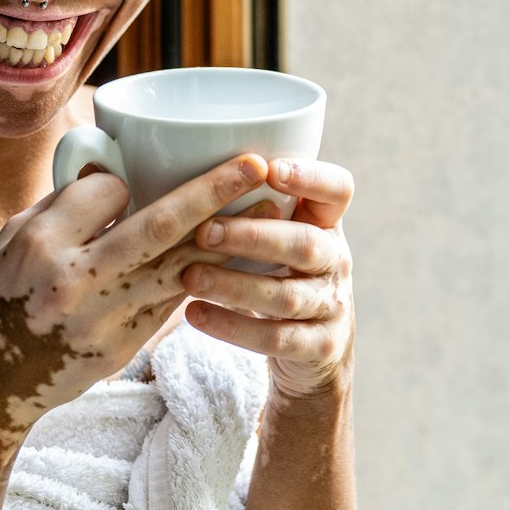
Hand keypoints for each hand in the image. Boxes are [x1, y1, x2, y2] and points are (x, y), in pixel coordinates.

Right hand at [0, 159, 282, 446]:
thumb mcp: (12, 238)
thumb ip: (65, 205)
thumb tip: (116, 171)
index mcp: (42, 243)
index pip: (109, 192)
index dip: (126, 183)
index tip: (127, 188)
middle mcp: (76, 280)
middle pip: (159, 226)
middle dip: (214, 191)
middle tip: (258, 165)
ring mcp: (104, 319)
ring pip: (181, 270)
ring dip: (230, 238)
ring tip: (271, 210)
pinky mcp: (123, 348)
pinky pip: (174, 304)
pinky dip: (206, 278)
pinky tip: (237, 259)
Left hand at [178, 158, 355, 402]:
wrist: (312, 348)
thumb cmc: (278, 274)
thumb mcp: (278, 236)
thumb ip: (251, 205)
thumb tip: (172, 161)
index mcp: (326, 223)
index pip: (337, 189)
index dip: (311, 176)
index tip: (269, 169)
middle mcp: (336, 261)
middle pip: (305, 244)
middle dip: (253, 235)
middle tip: (204, 230)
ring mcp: (332, 306)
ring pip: (285, 295)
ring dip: (233, 284)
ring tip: (189, 276)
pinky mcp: (319, 347)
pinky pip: (275, 338)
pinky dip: (233, 327)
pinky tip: (195, 314)